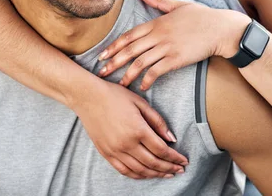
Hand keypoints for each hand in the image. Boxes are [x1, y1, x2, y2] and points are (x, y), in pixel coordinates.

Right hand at [72, 79, 187, 178]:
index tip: (184, 160)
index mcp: (138, 129)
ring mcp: (115, 151)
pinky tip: (147, 174)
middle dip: (169, 168)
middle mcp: (127, 143)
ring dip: (156, 174)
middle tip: (180, 170)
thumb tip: (171, 138)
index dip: (175, 157)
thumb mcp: (140, 102)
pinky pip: (124, 171)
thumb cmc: (115, 95)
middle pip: (153, 163)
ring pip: (140, 170)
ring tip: (167, 173)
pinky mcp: (106, 153)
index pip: (162, 150)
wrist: (88, 97)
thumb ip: (157, 121)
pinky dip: (138, 175)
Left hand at [97, 0, 249, 89]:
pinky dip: (147, 79)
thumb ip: (158, 1)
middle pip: (130, 49)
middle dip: (114, 61)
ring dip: (128, 74)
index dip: (114, 45)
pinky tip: (142, 86)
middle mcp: (159, 35)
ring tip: (120, 83)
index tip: (102, 54)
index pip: (129, 35)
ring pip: (141, 62)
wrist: (220, 29)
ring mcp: (167, 47)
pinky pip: (157, 71)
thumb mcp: (178, 5)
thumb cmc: (202, 17)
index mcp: (157, 22)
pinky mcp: (177, 59)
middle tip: (101, 71)